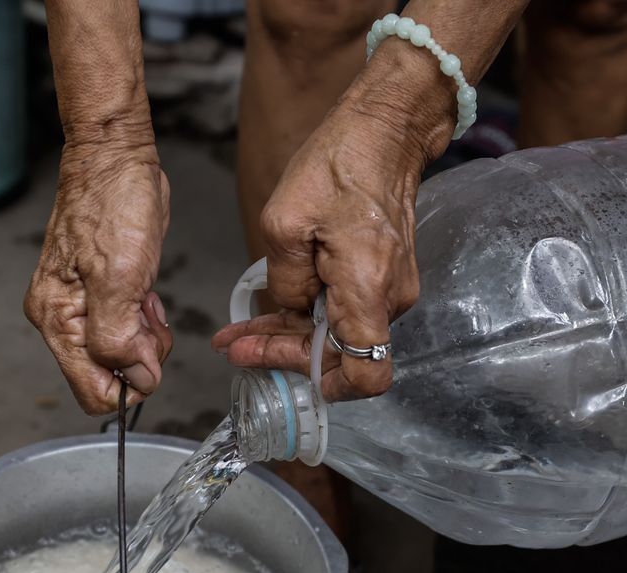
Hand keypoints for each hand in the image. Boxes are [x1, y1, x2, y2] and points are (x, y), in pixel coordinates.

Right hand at [25, 142, 172, 414]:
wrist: (117, 160)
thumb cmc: (112, 204)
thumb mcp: (119, 278)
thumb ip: (118, 338)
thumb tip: (134, 378)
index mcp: (57, 320)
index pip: (90, 391)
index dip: (128, 383)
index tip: (148, 354)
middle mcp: (64, 319)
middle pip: (108, 375)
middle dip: (139, 358)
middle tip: (149, 319)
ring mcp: (83, 307)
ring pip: (122, 355)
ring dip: (145, 338)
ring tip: (147, 301)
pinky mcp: (104, 294)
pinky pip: (129, 330)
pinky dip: (145, 321)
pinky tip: (147, 294)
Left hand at [212, 100, 430, 401]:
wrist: (385, 131)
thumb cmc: (340, 165)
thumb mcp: (285, 225)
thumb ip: (285, 283)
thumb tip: (291, 310)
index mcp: (367, 290)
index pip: (366, 374)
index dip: (328, 387)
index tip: (283, 369)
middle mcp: (389, 297)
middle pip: (342, 356)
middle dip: (285, 353)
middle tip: (235, 346)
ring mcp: (392, 287)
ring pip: (340, 332)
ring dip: (293, 333)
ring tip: (242, 328)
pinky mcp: (385, 274)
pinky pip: (348, 307)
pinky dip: (311, 311)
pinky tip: (275, 303)